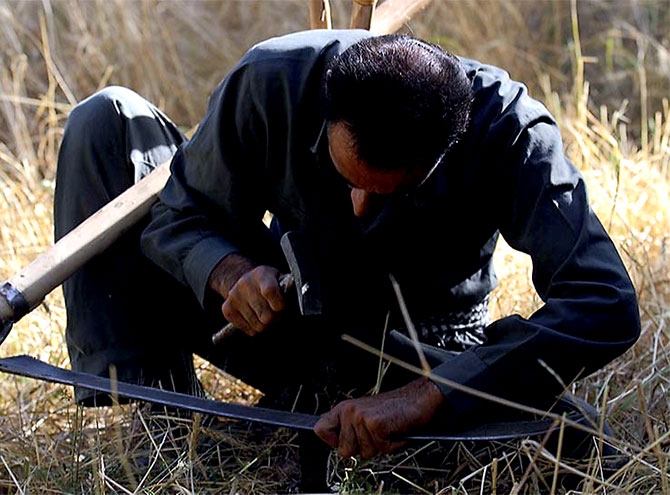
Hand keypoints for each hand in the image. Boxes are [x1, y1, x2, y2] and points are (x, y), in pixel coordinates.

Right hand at [209, 254, 285, 335]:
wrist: (243, 281)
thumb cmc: (269, 283)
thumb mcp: (280, 280)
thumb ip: (288, 291)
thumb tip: (300, 305)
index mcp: (261, 274)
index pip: (270, 291)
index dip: (280, 305)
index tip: (282, 307)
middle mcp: (244, 284)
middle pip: (266, 316)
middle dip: (276, 318)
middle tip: (276, 312)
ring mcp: (234, 297)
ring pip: (259, 326)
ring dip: (266, 324)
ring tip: (266, 313)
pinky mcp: (227, 309)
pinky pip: (249, 330)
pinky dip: (255, 327)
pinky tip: (256, 317)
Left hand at [314, 377, 444, 458]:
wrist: (418, 399)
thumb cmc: (395, 410)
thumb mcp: (365, 416)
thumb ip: (349, 429)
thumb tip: (339, 447)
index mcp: (344, 408)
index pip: (320, 430)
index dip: (333, 442)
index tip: (347, 441)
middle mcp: (349, 411)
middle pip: (344, 451)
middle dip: (363, 449)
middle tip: (377, 434)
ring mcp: (361, 417)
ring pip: (364, 453)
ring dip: (380, 446)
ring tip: (388, 430)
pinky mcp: (376, 424)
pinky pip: (381, 449)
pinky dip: (392, 445)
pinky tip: (396, 431)